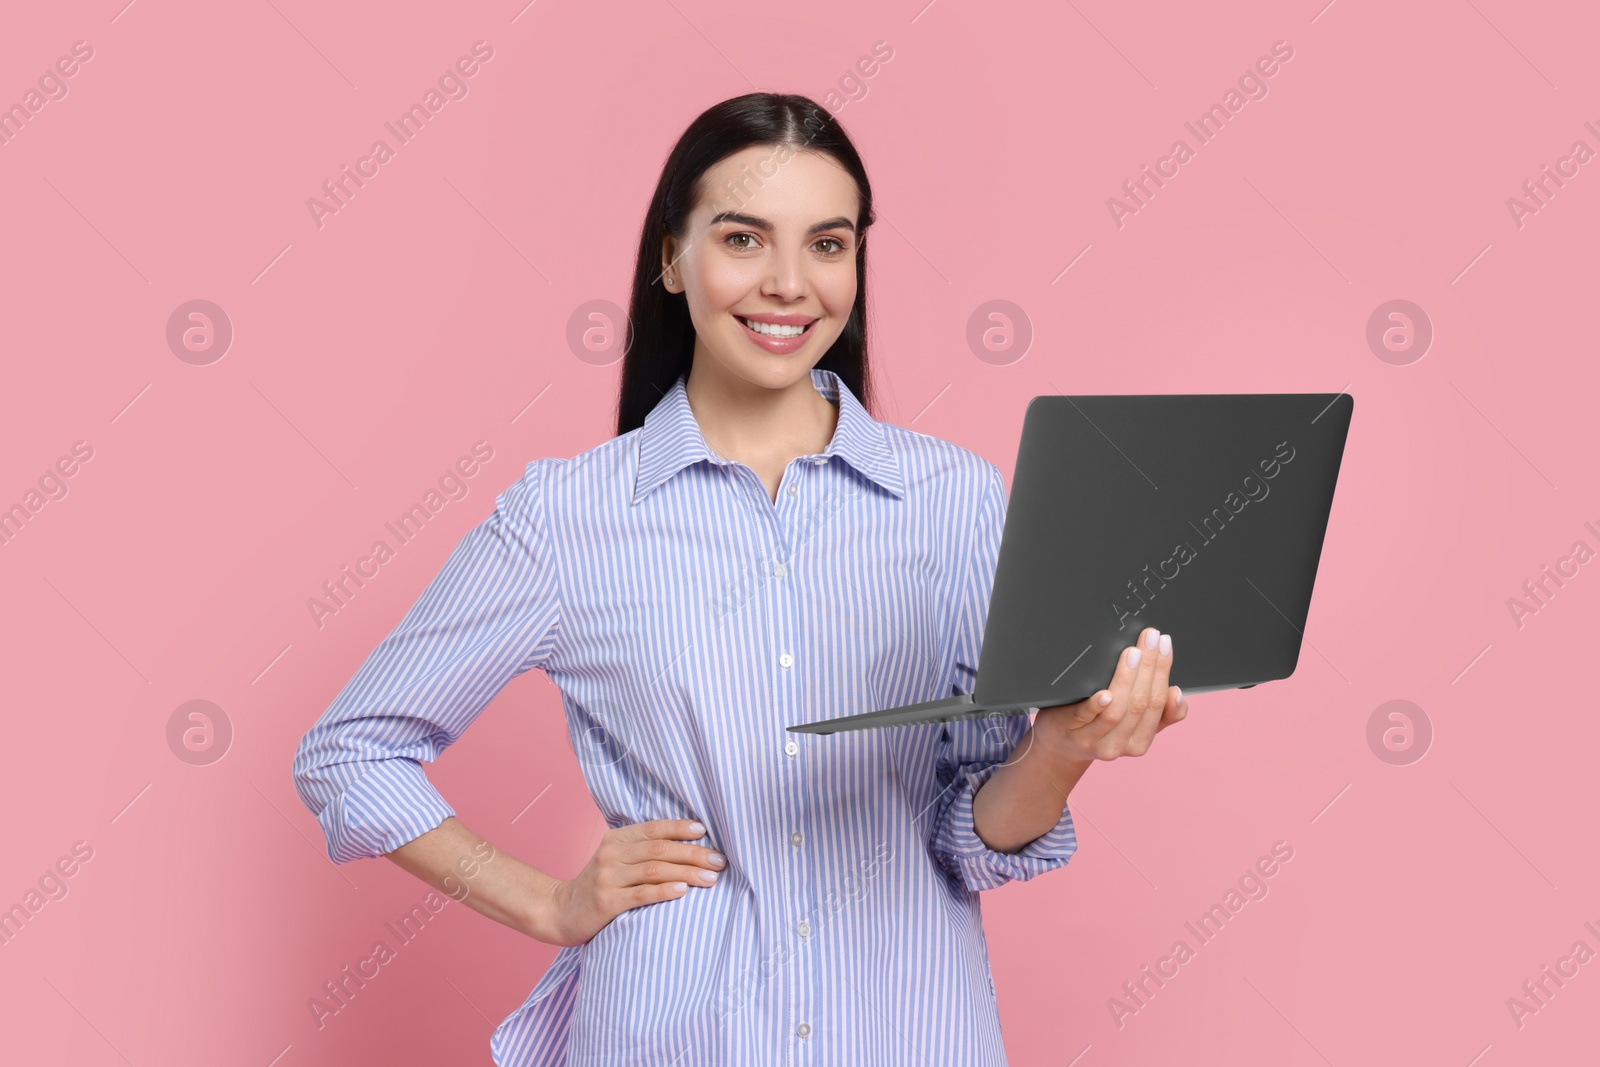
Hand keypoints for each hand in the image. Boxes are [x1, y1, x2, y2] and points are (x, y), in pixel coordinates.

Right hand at [538, 819, 724, 946]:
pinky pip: (641, 894)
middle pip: (660, 849)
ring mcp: (608, 878)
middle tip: (719, 861)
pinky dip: (664, 891)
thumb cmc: (599, 886)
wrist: (560, 911)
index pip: (653, 829)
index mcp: (616, 839)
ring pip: (655, 870)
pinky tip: (683, 892)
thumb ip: (641, 852)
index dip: (680, 827)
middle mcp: (611, 854)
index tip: (704, 831)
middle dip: (694, 854)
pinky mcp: (606, 902)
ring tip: (711, 878)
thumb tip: (687, 846)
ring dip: (687, 873)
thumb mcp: (615, 861)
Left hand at [1033, 627, 1188, 763]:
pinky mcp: (1067, 729)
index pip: (1159, 704)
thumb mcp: (1133, 725)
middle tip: (1150, 637)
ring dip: (1127, 679)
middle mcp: (1118, 745)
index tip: (1164, 644)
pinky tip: (1104, 693)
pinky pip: (1084, 717)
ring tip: (1132, 652)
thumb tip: (1177, 694)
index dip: (1163, 672)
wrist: (1058, 743)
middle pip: (1139, 704)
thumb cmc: (1099, 727)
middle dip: (1149, 667)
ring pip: (1116, 711)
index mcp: (1139, 742)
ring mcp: (1091, 739)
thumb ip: (1161, 714)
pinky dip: (1096, 705)